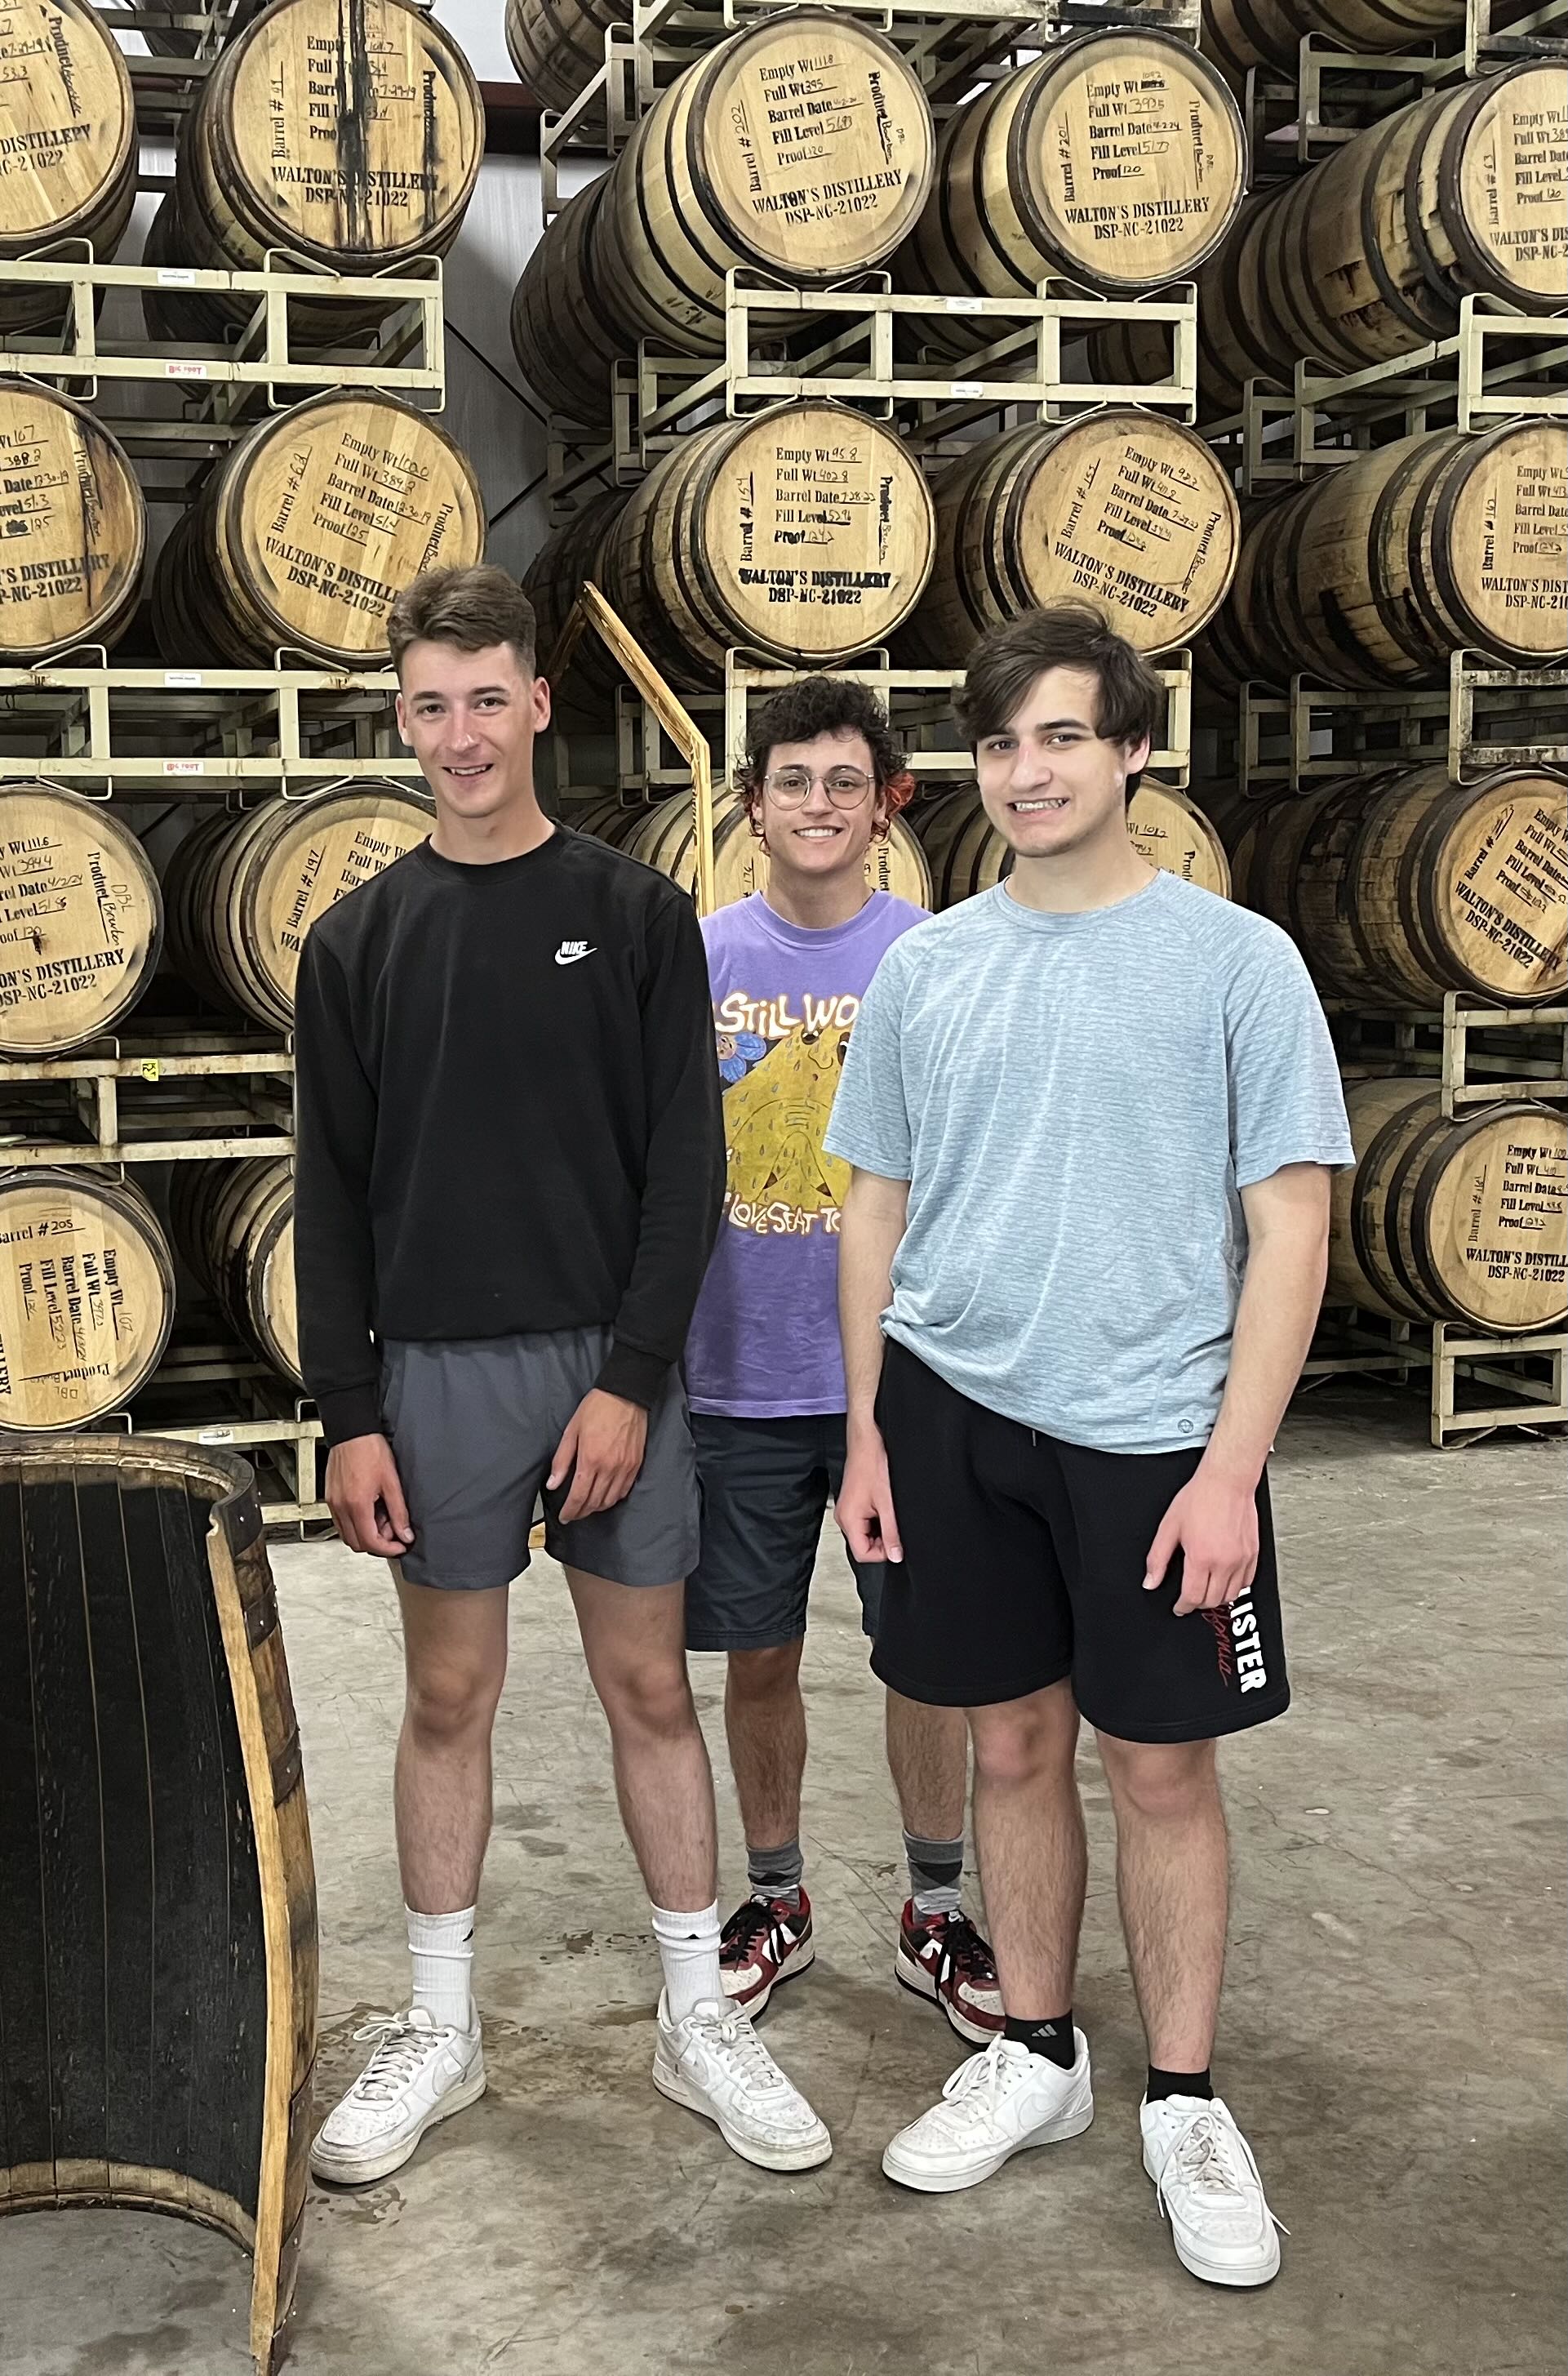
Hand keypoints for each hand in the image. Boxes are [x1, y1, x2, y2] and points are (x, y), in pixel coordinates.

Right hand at [326, 1432, 413, 1557]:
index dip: (388, 1549)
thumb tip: (405, 1534)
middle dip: (377, 1543)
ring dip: (366, 1534)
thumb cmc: (369, 1449)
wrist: (352, 1431)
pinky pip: (342, 1522)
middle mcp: (340, 1507)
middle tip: (393, 1529)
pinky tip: (370, 1509)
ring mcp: (333, 1503)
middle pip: (356, 1543)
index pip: (370, 1542)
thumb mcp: (391, 1482)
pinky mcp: (331, 1498)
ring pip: (347, 1535)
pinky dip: (356, 1524)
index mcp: (356, 1504)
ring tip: (382, 1516)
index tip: (400, 1546)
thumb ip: (399, 1512)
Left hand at [548, 1388, 647, 1522]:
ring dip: (597, 1507)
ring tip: (588, 1506)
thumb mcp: (571, 1431)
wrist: (625, 1394)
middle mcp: (609, 1467)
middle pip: (594, 1502)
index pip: (578, 1496)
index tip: (565, 1517)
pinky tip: (606, 1496)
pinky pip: (624, 1490)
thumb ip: (562, 1460)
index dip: (570, 1511)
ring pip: (610, 1500)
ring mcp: (625, 1467)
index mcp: (590, 1459)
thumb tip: (553, 1483)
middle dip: (582, 1512)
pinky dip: (614, 1498)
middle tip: (574, 1514)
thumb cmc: (597, 1408)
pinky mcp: (636, 1464)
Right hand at [836, 1423, 902, 1562]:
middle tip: (895, 1524)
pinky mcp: (853, 1504)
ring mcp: (847, 1510)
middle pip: (863, 1545)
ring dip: (881, 1529)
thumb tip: (896, 1555)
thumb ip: (891, 1532)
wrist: (867, 1442)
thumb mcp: (887, 1503)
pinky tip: (885, 1506)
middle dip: (882, 1540)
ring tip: (889, 1511)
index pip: (862, 1554)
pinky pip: (865, 1522)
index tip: (896, 1543)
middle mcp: (844, 1517)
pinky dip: (878, 1519)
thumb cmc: (872, 1464)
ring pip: (866, 1534)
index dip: (882, 1553)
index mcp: (848, 1519)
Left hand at [1143, 1464, 1259, 1615]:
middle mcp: (1225, 1563)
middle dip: (1198, 1603)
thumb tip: (1150, 1582)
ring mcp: (1242, 1560)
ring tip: (1206, 1589)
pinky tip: (1224, 1579)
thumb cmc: (1199, 1498)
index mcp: (1202, 1558)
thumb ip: (1157, 1558)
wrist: (1227, 1481)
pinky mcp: (1254, 1554)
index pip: (1193, 1598)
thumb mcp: (1169, 1527)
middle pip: (1212, 1600)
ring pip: (1232, 1596)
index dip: (1183, 1607)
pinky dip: (1235, 1587)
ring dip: (1217, 1597)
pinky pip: (1247, 1583)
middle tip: (1189, 1597)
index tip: (1178, 1607)